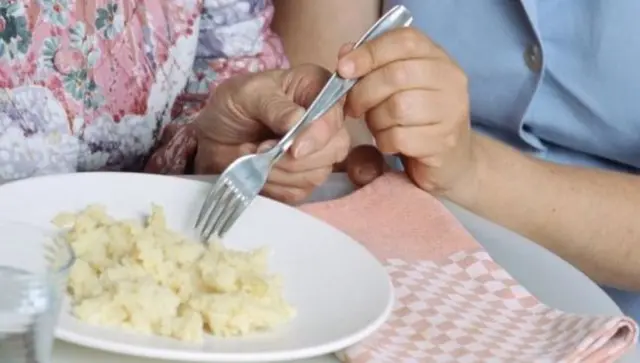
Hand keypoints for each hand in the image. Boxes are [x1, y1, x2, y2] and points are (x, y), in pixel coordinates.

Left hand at [193, 65, 349, 203]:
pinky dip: (274, 185)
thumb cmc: (233, 106)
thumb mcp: (247, 95)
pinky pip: (299, 192)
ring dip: (279, 171)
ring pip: (317, 174)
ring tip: (254, 155)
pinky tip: (258, 170)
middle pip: (335, 148)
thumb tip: (298, 121)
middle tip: (261, 148)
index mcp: (316, 88)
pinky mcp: (304, 180)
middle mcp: (325, 121)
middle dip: (294, 158)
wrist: (213, 138)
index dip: (320, 134)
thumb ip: (274, 106)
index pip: (335, 112)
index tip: (294, 149)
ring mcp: (318, 153)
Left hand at [336, 27, 475, 196]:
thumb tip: (345, 55)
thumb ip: (372, 67)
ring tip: (377, 126)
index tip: (343, 69)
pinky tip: (388, 142)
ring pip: (398, 107)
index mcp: (438, 58)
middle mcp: (451, 80)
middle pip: (397, 75)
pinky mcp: (444, 142)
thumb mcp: (395, 87)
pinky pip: (400, 137)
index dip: (369, 52)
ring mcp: (452, 112)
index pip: (405, 41)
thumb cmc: (415, 119)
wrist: (450, 159)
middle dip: (364, 92)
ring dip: (376, 119)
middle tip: (354, 107)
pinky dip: (384, 141)